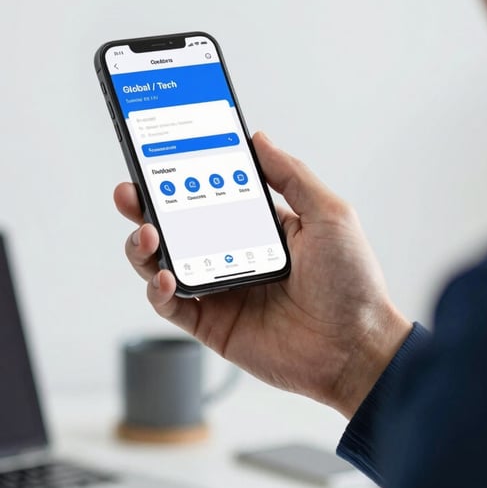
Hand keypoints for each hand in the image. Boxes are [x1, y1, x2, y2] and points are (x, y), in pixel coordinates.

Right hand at [114, 133, 410, 418]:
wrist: (357, 348)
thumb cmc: (352, 283)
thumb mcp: (328, 214)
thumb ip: (290, 175)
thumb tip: (258, 139)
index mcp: (257, 225)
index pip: (208, 193)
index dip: (180, 176)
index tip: (159, 156)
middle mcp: (232, 253)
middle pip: (175, 225)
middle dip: (146, 206)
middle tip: (130, 191)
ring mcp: (219, 289)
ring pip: (162, 262)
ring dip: (144, 246)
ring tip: (148, 233)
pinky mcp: (211, 324)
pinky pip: (171, 304)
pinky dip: (159, 289)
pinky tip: (167, 276)